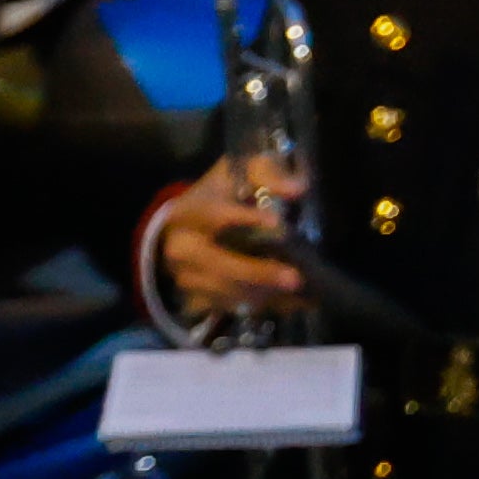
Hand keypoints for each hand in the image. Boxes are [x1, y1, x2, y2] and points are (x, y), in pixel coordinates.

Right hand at [154, 153, 309, 320]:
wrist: (190, 226)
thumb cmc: (225, 194)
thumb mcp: (244, 172)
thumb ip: (269, 174)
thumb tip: (297, 189)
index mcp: (190, 210)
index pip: (214, 214)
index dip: (244, 218)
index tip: (278, 223)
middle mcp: (181, 246)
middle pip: (216, 263)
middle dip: (256, 272)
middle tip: (294, 278)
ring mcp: (185, 275)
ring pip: (223, 290)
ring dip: (260, 292)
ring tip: (296, 290)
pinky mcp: (196, 297)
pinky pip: (229, 307)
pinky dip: (259, 305)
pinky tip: (288, 302)